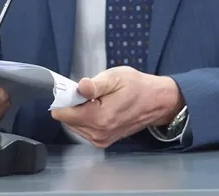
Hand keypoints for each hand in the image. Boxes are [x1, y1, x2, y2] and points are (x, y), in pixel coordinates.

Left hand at [51, 66, 182, 147]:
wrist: (155, 102)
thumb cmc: (137, 87)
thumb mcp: (115, 77)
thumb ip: (96, 85)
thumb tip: (80, 87)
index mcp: (100, 117)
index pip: (63, 113)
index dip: (64, 98)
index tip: (71, 89)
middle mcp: (98, 133)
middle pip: (67, 120)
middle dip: (73, 105)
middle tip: (88, 92)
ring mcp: (100, 139)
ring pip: (73, 125)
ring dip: (79, 112)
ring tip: (96, 99)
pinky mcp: (103, 141)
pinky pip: (83, 130)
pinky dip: (86, 118)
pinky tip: (98, 108)